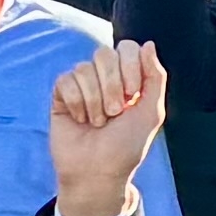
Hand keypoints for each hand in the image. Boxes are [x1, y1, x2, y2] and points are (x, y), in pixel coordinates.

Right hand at [50, 41, 168, 215]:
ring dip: (95, 101)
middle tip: (115, 113)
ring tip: (98, 122)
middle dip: (113, 86)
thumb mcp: (151, 112)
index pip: (127, 48)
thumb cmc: (127, 145)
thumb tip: (148, 44)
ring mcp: (81, 84)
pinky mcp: (60, 95)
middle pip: (104, 53)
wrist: (99, 172)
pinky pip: (66, 81)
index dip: (130, 68)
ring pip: (84, 69)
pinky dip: (76, 104)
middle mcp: (104, 76)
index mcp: (128, 76)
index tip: (133, 96)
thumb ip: (155, 76)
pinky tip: (80, 120)